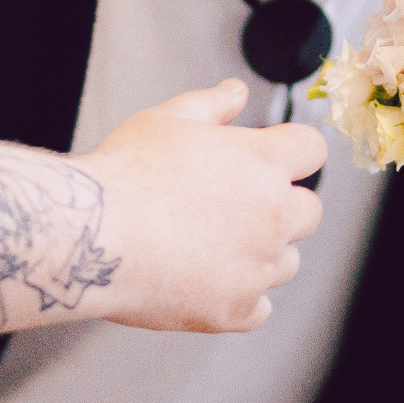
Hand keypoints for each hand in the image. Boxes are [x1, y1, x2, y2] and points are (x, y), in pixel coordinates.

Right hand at [78, 79, 326, 332]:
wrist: (90, 236)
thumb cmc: (124, 175)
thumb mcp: (167, 119)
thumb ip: (212, 104)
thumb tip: (237, 92)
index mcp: (263, 162)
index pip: (312, 151)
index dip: (292, 154)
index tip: (274, 162)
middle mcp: (273, 215)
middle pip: (309, 212)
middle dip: (282, 207)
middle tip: (235, 208)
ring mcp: (257, 267)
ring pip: (286, 262)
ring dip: (263, 254)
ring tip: (212, 245)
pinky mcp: (235, 310)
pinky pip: (260, 309)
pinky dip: (240, 299)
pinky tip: (207, 281)